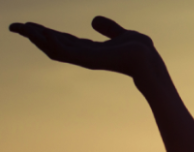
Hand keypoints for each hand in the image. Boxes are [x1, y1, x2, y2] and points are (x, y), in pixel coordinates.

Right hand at [9, 16, 161, 80]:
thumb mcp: (121, 34)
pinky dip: (52, 43)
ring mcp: (85, 59)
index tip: (27, 25)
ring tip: (21, 27)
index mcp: (89, 49)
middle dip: (32, 35)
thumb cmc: (141, 51)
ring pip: (54, 49)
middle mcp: (84, 55)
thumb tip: (92, 21)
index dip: (44, 32)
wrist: (151, 60)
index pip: (61, 40)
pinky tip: (41, 32)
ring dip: (36, 38)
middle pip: (52, 45)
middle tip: (12, 26)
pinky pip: (65, 52)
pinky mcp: (89, 61)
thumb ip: (107, 28)